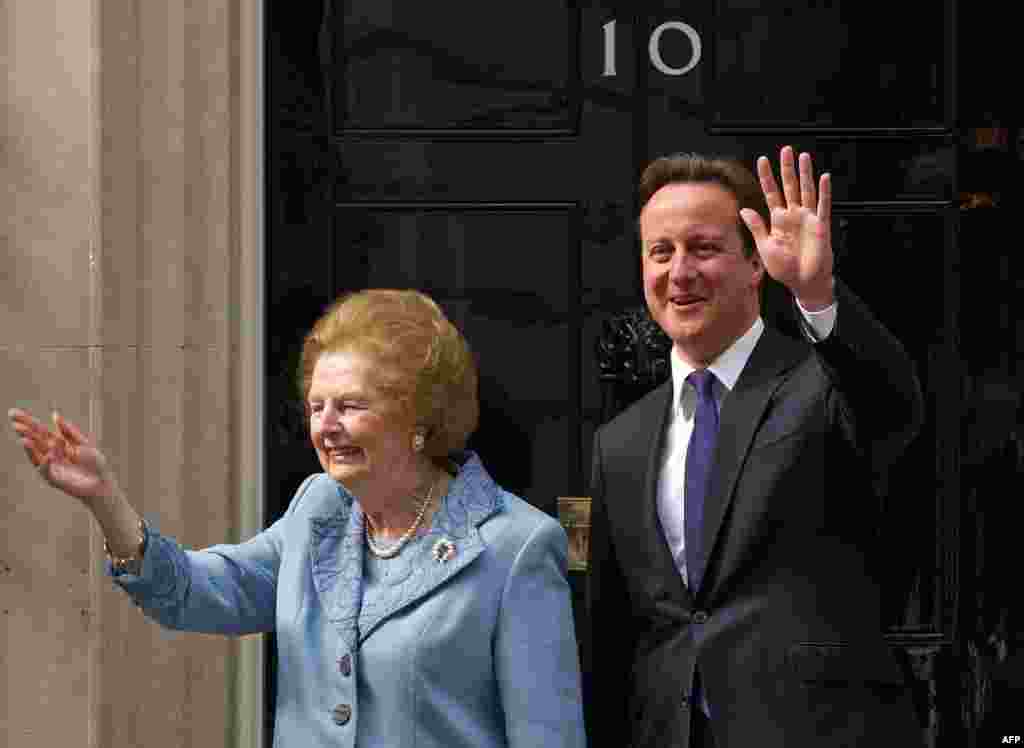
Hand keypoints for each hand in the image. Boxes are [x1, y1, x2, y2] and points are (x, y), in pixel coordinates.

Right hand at [8, 408, 118, 505]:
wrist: (102, 482)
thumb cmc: (94, 464)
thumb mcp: (84, 443)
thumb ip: (70, 431)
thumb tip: (55, 415)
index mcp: (57, 443)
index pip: (39, 430)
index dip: (27, 421)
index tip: (14, 413)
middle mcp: (50, 454)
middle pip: (34, 441)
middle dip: (24, 432)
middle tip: (14, 423)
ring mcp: (50, 466)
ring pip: (36, 456)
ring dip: (30, 448)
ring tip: (24, 439)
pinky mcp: (53, 479)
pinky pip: (46, 470)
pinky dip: (46, 463)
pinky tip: (48, 456)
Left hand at [740, 145, 834, 309]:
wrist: (802, 282)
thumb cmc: (784, 268)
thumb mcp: (764, 247)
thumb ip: (756, 227)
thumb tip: (743, 209)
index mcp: (778, 220)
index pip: (771, 193)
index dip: (766, 177)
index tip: (762, 161)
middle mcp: (793, 215)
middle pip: (789, 186)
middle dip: (786, 168)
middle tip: (785, 150)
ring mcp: (807, 218)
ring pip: (806, 191)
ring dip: (805, 174)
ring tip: (803, 157)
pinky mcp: (820, 225)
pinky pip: (823, 205)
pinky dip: (824, 191)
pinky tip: (824, 177)